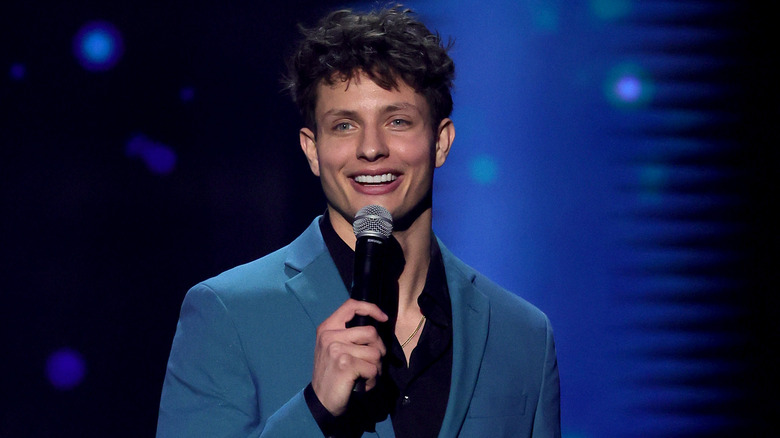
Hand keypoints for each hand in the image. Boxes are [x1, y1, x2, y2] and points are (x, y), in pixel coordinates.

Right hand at [311, 299, 387, 415]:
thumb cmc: (332, 374)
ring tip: (365, 376)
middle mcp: (329, 336)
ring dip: (376, 368)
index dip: (371, 309)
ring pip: (375, 353)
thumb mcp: (333, 348)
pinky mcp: (345, 364)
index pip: (351, 305)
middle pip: (371, 332)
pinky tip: (362, 385)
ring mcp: (336, 349)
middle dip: (379, 350)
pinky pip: (373, 368)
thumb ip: (348, 334)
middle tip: (372, 364)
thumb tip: (377, 325)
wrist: (321, 401)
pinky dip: (372, 380)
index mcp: (327, 328)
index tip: (383, 318)